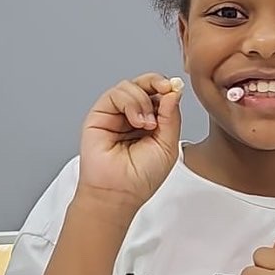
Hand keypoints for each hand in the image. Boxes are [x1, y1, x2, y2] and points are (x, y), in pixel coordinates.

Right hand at [78, 74, 182, 210]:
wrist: (120, 192)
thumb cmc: (141, 177)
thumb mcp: (168, 145)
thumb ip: (171, 117)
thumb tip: (174, 91)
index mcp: (152, 122)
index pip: (159, 94)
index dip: (167, 88)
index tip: (176, 89)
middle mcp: (133, 115)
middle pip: (144, 84)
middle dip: (156, 82)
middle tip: (166, 89)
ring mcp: (116, 114)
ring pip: (130, 86)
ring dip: (143, 100)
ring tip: (147, 124)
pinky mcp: (99, 115)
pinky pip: (115, 94)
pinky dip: (130, 102)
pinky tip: (136, 121)